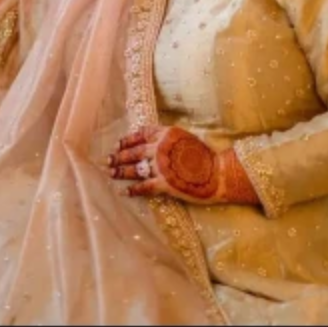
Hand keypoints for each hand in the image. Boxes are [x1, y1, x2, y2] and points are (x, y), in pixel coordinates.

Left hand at [106, 125, 259, 205]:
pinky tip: (125, 191)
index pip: (140, 135)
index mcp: (166, 135)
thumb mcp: (185, 138)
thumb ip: (168, 140)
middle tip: (108, 160)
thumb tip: (151, 143)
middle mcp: (160, 148)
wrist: (220, 173)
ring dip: (121, 171)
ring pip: (135, 169)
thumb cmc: (206, 156)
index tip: (117, 144)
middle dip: (119, 156)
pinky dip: (133, 190)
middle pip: (133, 152)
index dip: (126, 140)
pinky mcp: (165, 184)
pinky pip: (144, 187)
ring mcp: (161, 166)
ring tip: (112, 173)